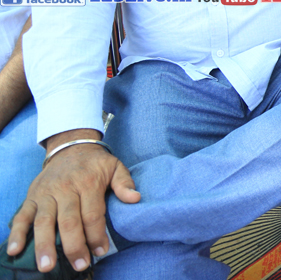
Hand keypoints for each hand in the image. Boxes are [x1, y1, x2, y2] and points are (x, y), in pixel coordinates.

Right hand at [6, 130, 139, 273]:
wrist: (70, 146)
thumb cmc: (95, 163)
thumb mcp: (115, 166)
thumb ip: (125, 183)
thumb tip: (135, 199)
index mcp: (88, 183)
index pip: (92, 214)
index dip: (96, 235)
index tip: (100, 251)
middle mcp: (65, 188)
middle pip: (69, 220)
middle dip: (73, 245)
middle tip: (79, 265)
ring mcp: (46, 194)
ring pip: (44, 221)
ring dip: (44, 244)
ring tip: (47, 265)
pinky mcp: (32, 197)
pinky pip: (22, 215)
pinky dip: (17, 233)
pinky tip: (15, 250)